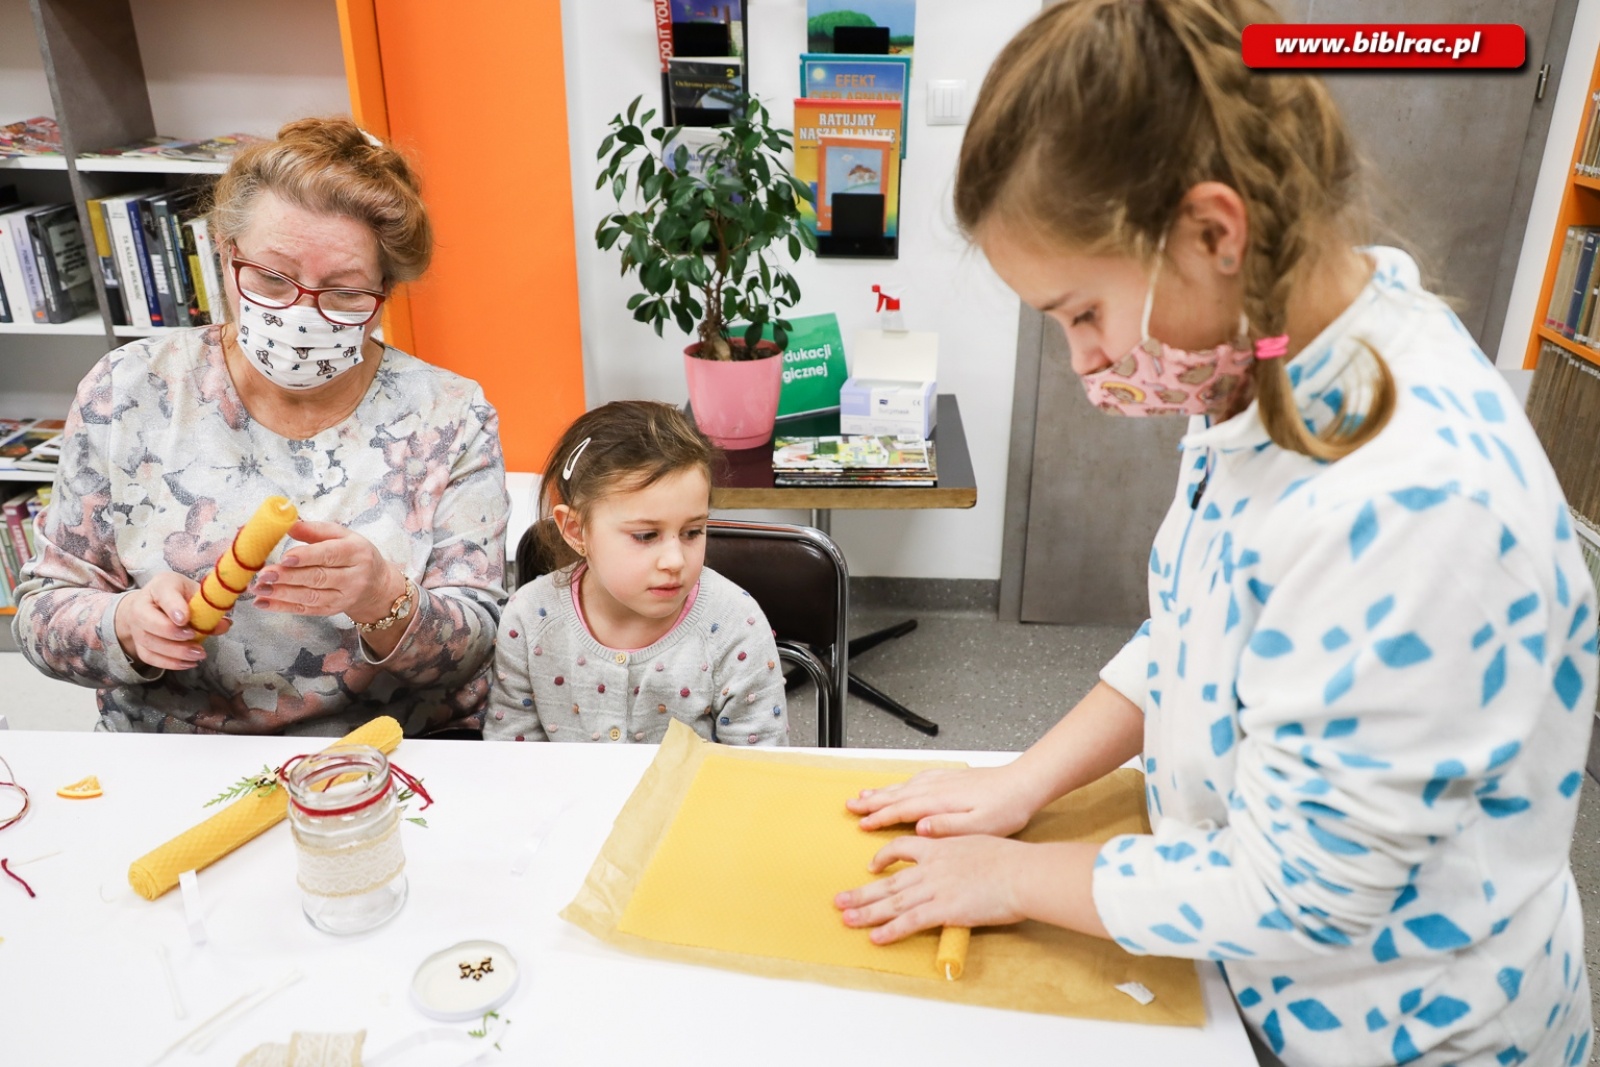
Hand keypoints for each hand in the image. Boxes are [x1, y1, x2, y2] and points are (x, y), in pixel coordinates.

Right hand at [113, 572, 229, 670]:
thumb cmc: (179, 596)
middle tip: (193, 637)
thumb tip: (224, 625)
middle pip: (148, 621)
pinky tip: (188, 663)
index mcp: (160, 586)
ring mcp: (136, 626)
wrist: (153, 604)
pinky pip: (150, 657)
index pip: (163, 594)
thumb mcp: (195, 593)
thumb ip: (209, 607)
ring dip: (175, 652)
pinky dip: (169, 663)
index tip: (184, 619)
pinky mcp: (139, 644)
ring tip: (198, 654)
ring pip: (149, 642)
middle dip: (171, 632)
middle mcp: (141, 605)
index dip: (173, 607)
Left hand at [253, 520, 402, 623]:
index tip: (284, 557)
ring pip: (310, 597)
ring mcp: (344, 597)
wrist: (376, 585)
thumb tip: (288, 524)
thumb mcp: (342, 536)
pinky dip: (282, 607)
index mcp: (356, 552)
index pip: (330, 554)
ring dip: (282, 594)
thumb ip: (316, 530)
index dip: (307, 556)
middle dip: (288, 577)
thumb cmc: (354, 555)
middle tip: (264, 574)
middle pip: (318, 577)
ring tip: (259, 588)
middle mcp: (354, 577)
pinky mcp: (332, 611)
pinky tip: (263, 603)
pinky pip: (306, 610)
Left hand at [835, 834, 1029, 944]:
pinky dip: (891, 930)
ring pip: (893, 902)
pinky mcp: (944, 910)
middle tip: (839, 900)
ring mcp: (935, 889)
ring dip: (867, 912)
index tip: (871, 865)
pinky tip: (876, 937)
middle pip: (888, 881)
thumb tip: (957, 852)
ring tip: (846, 919)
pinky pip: (910, 922)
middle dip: (861, 892)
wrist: (1020, 873)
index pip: (902, 848)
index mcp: (939, 848)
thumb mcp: (977, 840)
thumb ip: (958, 846)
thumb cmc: (1009, 859)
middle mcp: (930, 868)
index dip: (883, 858)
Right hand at [846, 766, 1040, 837]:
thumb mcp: (979, 826)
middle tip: (850, 806)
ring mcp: (943, 780)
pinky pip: (916, 779)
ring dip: (882, 791)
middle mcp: (937, 787)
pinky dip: (901, 783)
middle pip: (896, 794)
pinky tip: (899, 785)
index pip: (901, 810)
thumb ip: (947, 827)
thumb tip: (919, 827)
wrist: (1024, 783)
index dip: (879, 817)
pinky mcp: (951, 777)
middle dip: (871, 801)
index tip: (862, 824)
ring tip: (864, 795)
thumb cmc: (1005, 809)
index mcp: (939, 801)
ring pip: (904, 785)